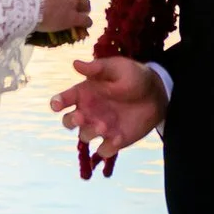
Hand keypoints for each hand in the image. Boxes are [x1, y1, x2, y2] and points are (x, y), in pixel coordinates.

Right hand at [49, 56, 165, 164]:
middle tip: (81, 117)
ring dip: (91, 132)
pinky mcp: (114, 140)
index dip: (57, 102)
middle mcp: (88, 112)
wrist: (156, 94)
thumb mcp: (117, 68)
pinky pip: (104, 149)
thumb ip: (98, 68)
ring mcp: (99, 127)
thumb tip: (75, 63)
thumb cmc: (133, 77)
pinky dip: (108, 147)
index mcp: (84, 93)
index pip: (64, 99)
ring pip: (85, 136)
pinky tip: (118, 138)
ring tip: (104, 126)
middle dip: (71, 121)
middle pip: (68, 122)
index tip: (57, 105)